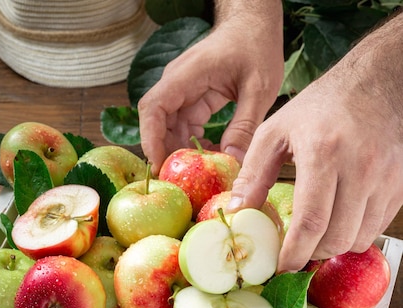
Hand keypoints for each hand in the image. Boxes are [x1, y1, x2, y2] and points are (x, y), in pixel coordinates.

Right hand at [138, 5, 283, 174]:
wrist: (256, 24)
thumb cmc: (257, 46)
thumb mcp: (259, 88)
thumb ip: (245, 125)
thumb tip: (232, 161)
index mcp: (187, 76)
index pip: (153, 108)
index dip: (151, 138)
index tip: (159, 164)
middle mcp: (178, 84)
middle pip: (157, 123)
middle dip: (166, 152)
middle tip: (182, 180)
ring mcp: (184, 92)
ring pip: (171, 128)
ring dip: (182, 151)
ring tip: (201, 172)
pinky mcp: (194, 100)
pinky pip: (186, 127)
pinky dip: (194, 144)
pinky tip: (211, 156)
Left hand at [228, 14, 402, 271]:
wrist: (380, 83)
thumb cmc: (324, 105)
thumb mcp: (277, 130)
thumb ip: (253, 172)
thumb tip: (236, 211)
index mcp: (325, 153)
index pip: (311, 221)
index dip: (295, 253)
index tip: (282, 267)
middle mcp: (360, 168)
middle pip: (337, 237)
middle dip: (312, 254)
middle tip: (296, 252)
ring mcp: (385, 179)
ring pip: (359, 238)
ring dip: (334, 246)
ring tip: (316, 235)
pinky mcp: (400, 185)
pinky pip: (377, 227)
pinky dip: (355, 234)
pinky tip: (339, 220)